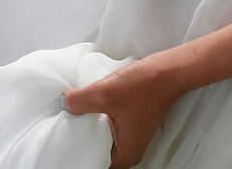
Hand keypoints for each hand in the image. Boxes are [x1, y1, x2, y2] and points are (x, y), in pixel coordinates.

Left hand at [63, 57, 181, 168]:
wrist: (167, 71)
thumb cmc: (144, 87)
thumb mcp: (104, 93)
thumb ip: (79, 101)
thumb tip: (64, 103)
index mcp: (124, 155)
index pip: (93, 163)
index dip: (77, 151)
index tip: (64, 139)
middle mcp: (129, 151)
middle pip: (96, 151)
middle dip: (81, 138)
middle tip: (65, 124)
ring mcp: (131, 137)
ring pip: (102, 138)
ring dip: (89, 126)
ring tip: (75, 113)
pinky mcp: (132, 124)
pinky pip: (109, 128)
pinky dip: (98, 119)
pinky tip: (89, 106)